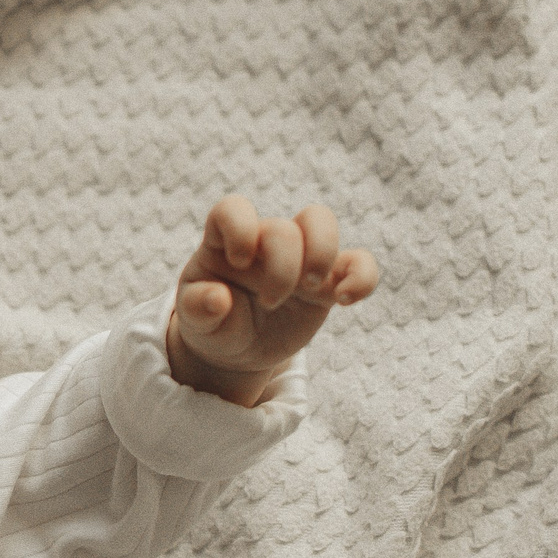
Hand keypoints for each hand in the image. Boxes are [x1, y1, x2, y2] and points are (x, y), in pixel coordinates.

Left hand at [166, 195, 378, 406]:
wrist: (236, 347)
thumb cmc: (211, 323)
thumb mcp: (195, 321)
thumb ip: (197, 308)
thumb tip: (217, 299)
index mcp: (224, 241)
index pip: (234, 210)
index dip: (240, 228)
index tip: (239, 262)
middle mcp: (263, 241)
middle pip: (283, 228)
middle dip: (282, 267)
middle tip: (269, 303)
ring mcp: (297, 257)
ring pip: (320, 221)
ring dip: (322, 252)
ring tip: (311, 288)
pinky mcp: (327, 282)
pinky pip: (358, 262)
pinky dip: (362, 276)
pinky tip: (346, 300)